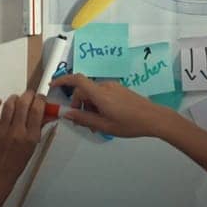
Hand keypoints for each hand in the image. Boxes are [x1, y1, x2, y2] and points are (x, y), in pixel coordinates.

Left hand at [0, 90, 51, 188]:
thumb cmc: (17, 162)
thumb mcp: (32, 146)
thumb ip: (39, 128)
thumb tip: (46, 114)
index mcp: (30, 137)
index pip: (37, 110)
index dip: (40, 100)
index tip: (40, 98)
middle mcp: (17, 132)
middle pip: (24, 103)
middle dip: (28, 95)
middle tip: (29, 95)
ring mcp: (2, 131)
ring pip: (9, 104)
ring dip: (14, 97)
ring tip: (16, 99)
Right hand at [51, 73, 177, 137]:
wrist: (154, 118)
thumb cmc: (131, 124)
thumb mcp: (104, 126)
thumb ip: (83, 119)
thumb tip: (67, 114)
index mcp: (100, 94)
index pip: (77, 80)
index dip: (62, 80)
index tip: (53, 86)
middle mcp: (106, 86)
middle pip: (84, 91)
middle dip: (79, 105)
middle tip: (84, 123)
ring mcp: (114, 87)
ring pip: (93, 94)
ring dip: (90, 107)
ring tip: (97, 125)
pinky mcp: (119, 90)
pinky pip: (102, 94)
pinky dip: (98, 104)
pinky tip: (105, 119)